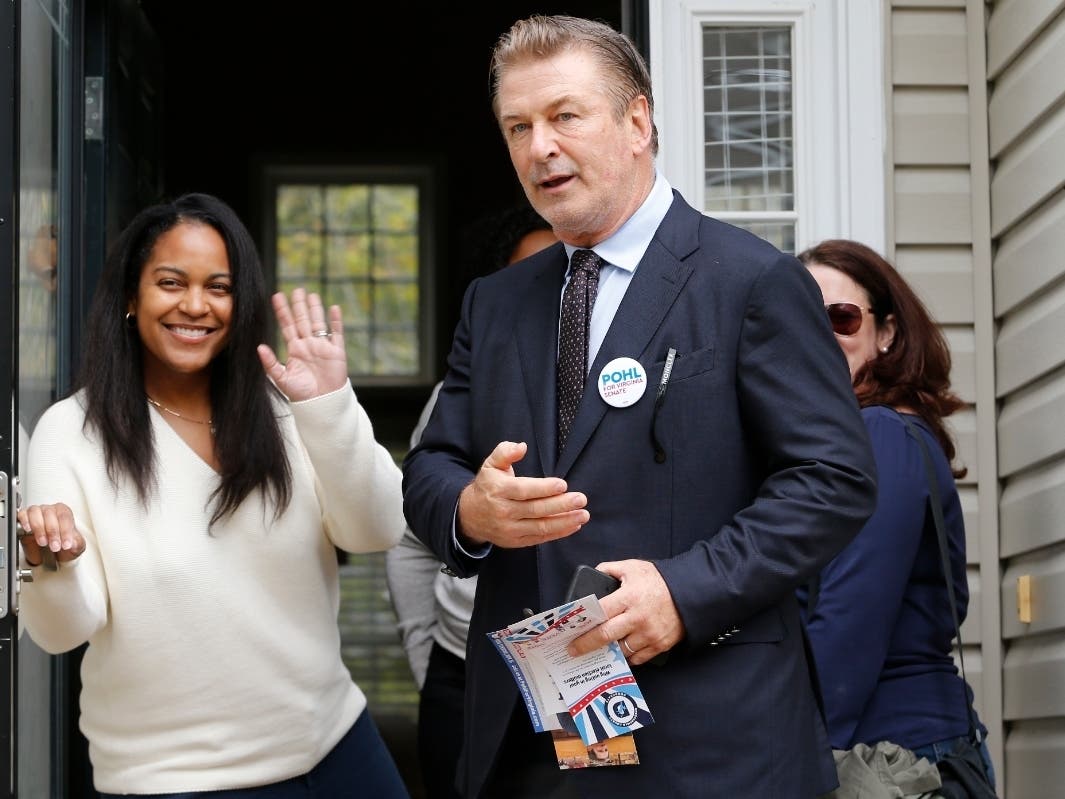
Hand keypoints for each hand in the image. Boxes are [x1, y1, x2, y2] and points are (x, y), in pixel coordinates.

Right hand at [17, 503, 85, 565]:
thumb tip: (73, 543)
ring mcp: (36, 512)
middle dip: (53, 532)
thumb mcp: (75, 545)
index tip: (66, 544)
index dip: (66, 531)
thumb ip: (77, 543)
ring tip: (43, 542)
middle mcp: (50, 510)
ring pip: (35, 513)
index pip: (65, 517)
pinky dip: (25, 521)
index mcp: (64, 512)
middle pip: (50, 514)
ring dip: (39, 528)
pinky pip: (22, 514)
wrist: (51, 551)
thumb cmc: (63, 543)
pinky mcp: (24, 517)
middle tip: (55, 547)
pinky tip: (28, 530)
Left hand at [257, 288, 347, 400]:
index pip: (287, 325)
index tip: (277, 296)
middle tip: (296, 289)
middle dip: (299, 305)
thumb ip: (271, 363)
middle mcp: (308, 345)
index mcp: (295, 349)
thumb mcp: (281, 378)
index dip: (282, 311)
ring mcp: (323, 346)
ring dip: (316, 309)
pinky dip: (336, 321)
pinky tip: (333, 308)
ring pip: (318, 323)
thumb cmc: (301, 394)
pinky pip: (337, 333)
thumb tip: (259, 347)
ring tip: (312, 295)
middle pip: (303, 320)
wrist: (321, 403)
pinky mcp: (337, 351)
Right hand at [456, 441, 588, 546]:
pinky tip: (573, 525)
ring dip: (564, 521)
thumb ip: (505, 452)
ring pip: (540, 527)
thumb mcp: (491, 465)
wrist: (470, 516)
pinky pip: (540, 538)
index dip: (544, 489)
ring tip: (583, 514)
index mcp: (498, 490)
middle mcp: (503, 511)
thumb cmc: (487, 486)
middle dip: (561, 505)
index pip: (524, 490)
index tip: (563, 485)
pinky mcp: (516, 541)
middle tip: (580, 499)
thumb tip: (521, 446)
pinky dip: (558, 533)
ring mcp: (510, 529)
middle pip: (536, 509)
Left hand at [567, 559, 684, 664]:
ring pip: (620, 650)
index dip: (583, 623)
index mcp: (629, 597)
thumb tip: (594, 574)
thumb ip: (610, 569)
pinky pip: (637, 658)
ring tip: (597, 651)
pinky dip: (627, 657)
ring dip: (607, 651)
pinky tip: (618, 653)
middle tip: (573, 650)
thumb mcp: (633, 567)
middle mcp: (637, 618)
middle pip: (605, 636)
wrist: (691, 592)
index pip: (600, 612)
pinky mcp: (660, 645)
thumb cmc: (659, 580)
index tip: (570, 632)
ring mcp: (649, 634)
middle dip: (586, 645)